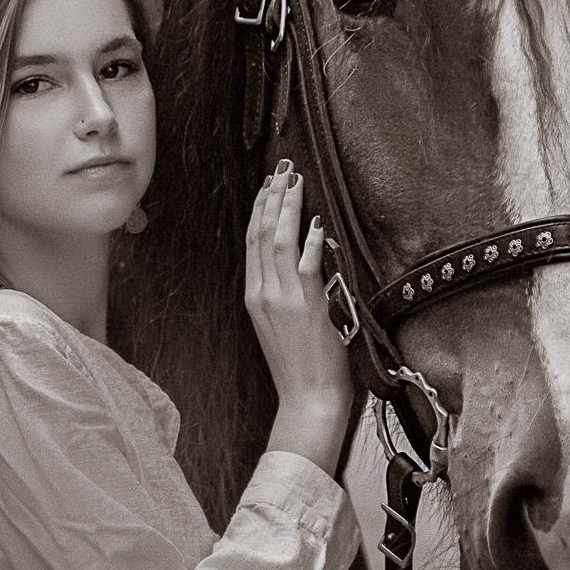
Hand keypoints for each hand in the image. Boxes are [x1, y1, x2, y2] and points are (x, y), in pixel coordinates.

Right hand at [244, 161, 352, 445]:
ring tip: (295, 183)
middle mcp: (263, 292)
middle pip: (262, 234)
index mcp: (254, 296)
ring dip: (287, 208)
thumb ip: (280, 293)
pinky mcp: (307, 305)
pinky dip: (310, 240)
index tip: (267, 186)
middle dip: (271, 198)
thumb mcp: (277, 326)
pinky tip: (316, 222)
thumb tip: (295, 263)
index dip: (260, 209)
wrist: (307, 398)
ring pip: (278, 240)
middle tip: (282, 171)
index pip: (252, 241)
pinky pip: (306, 263)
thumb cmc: (299, 367)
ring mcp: (283, 297)